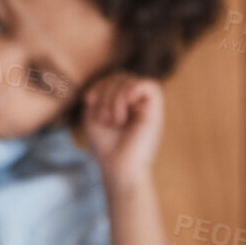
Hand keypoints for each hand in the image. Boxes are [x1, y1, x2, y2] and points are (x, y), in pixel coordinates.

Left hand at [82, 75, 164, 190]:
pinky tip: (127, 106)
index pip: (113, 78)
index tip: (88, 101)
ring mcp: (147, 106)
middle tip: (104, 117)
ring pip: (130, 80)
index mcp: (124, 103)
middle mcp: (137, 103)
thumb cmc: (105, 146)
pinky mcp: (156, 111)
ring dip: (115, 97)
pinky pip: (148, 85)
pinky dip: (133, 90)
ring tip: (114, 120)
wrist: (118, 168)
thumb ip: (101, 93)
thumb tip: (115, 78)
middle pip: (120, 76)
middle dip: (105, 92)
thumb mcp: (94, 114)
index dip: (99, 84)